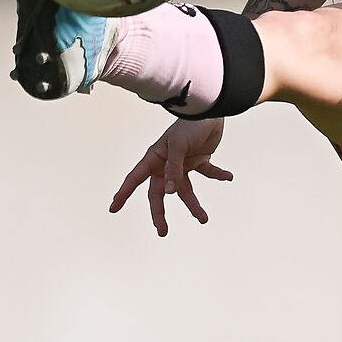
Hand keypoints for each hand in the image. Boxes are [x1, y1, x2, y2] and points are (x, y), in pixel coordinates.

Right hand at [109, 117, 232, 232]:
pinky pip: (208, 172)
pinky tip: (228, 177)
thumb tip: (169, 191)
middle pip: (159, 193)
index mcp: (155, 158)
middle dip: (160, 213)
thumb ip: (174, 169)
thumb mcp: (178, 147)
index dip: (124, 194)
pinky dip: (218, 174)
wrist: (210, 109)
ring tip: (203, 219)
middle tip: (162, 232)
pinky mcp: (200, 160)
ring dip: (194, 205)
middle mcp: (166, 164)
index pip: (135, 179)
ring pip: (185, 190)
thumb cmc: (189, 125)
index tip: (113, 208)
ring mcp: (183, 164)